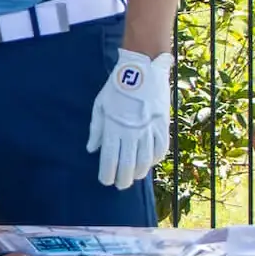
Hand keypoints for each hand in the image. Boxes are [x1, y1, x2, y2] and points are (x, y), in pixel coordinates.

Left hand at [86, 49, 171, 188]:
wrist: (142, 70)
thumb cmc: (116, 87)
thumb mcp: (100, 105)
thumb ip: (96, 129)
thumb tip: (92, 150)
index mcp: (114, 128)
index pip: (110, 159)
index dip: (108, 174)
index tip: (106, 181)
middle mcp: (132, 132)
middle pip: (129, 164)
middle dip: (124, 178)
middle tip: (120, 185)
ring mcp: (149, 129)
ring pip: (146, 160)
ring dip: (140, 172)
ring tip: (134, 177)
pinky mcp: (162, 125)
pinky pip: (161, 148)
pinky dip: (156, 159)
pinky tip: (150, 163)